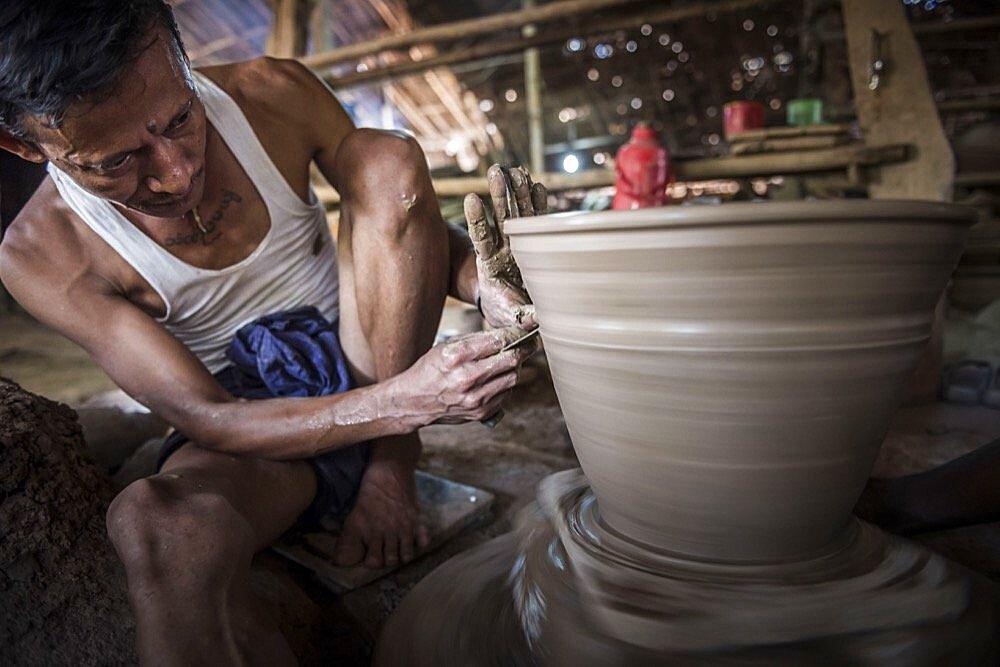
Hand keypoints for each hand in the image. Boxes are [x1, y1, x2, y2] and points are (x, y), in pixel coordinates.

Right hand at [394, 327, 538, 426]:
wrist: (413, 402)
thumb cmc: (430, 371)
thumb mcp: (446, 347)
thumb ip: (475, 341)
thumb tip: (506, 334)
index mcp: (456, 356)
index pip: (498, 341)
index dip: (516, 334)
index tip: (524, 330)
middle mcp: (466, 378)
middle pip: (511, 360)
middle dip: (523, 349)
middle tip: (528, 343)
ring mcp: (475, 398)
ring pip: (512, 377)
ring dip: (514, 367)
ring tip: (510, 360)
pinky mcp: (480, 412)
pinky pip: (505, 394)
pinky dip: (505, 383)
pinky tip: (496, 378)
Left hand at [465, 164, 547, 329]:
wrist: (518, 319)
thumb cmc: (511, 320)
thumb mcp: (511, 321)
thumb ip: (520, 317)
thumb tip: (536, 319)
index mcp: (492, 267)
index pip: (482, 239)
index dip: (478, 221)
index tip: (470, 200)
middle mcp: (503, 252)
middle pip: (500, 219)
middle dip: (499, 196)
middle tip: (496, 171)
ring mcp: (517, 247)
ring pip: (517, 216)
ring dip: (516, 194)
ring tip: (515, 170)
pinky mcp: (532, 247)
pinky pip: (536, 224)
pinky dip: (538, 206)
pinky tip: (537, 186)